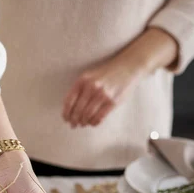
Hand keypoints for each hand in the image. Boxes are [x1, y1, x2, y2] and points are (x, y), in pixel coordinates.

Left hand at [62, 28, 177, 128]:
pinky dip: (94, 122)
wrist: (127, 67)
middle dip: (74, 120)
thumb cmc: (106, 73)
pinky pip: (99, 117)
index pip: (69, 100)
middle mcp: (91, 87)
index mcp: (83, 80)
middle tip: (73, 125)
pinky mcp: (112, 102)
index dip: (66, 112)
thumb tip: (71, 109)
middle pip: (78, 110)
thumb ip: (80, 89)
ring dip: (83, 122)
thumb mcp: (90, 76)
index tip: (65, 119)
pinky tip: (92, 123)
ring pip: (88, 115)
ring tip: (83, 124)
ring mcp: (102, 95)